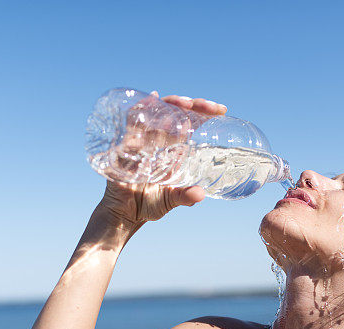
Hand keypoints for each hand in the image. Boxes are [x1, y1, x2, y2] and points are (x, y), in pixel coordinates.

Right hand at [96, 93, 226, 227]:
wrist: (123, 214)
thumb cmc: (148, 205)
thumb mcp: (169, 201)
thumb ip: (184, 197)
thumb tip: (200, 194)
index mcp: (173, 150)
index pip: (191, 124)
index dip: (204, 114)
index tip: (221, 110)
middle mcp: (159, 141)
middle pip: (176, 113)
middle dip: (192, 105)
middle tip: (207, 106)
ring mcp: (143, 140)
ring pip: (158, 113)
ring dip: (172, 105)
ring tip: (186, 105)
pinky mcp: (125, 144)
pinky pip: (132, 122)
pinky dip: (141, 109)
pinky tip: (152, 99)